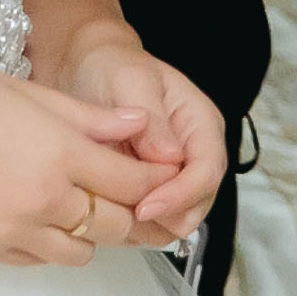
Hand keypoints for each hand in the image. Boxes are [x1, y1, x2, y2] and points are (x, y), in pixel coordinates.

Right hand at [0, 64, 173, 266]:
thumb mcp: (30, 92)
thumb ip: (90, 117)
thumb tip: (138, 123)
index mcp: (59, 152)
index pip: (132, 182)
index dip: (153, 180)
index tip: (158, 174)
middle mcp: (42, 199)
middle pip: (113, 225)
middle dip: (126, 209)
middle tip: (120, 191)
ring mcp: (13, 230)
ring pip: (79, 252)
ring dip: (86, 231)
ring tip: (71, 201)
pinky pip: (37, 260)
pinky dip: (47, 243)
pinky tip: (33, 212)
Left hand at [58, 42, 225, 240]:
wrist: (89, 70)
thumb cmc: (112, 67)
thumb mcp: (131, 81)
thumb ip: (152, 119)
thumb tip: (171, 157)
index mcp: (201, 124)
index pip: (207, 171)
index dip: (181, 195)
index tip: (145, 207)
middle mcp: (195, 154)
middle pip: (198, 204)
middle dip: (165, 215)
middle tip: (123, 215)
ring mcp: (177, 175)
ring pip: (177, 221)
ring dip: (149, 225)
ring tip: (111, 214)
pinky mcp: (156, 191)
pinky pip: (155, 224)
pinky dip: (136, 228)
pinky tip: (109, 215)